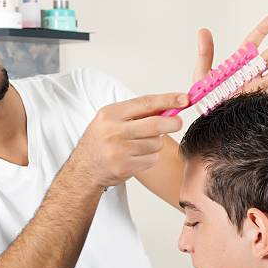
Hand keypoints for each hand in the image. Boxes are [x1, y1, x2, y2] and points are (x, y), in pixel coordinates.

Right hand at [67, 93, 187, 189]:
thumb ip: (137, 113)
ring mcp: (119, 150)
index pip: (145, 103)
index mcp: (111, 114)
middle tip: (177, 122)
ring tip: (141, 144)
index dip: (168, 100)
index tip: (184, 99)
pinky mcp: (125, 167)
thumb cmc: (101, 141)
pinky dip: (150, 157)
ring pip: (156, 143)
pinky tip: (137, 156)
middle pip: (156, 125)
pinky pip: (152, 158)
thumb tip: (168, 106)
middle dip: (172, 123)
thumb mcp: (111, 119)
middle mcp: (114, 131)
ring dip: (155, 143)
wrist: (83, 169)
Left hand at [193, 15, 267, 95]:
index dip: (262, 31)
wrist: (210, 123)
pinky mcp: (265, 103)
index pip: (252, 43)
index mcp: (238, 65)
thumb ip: (205, 53)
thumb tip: (203, 31)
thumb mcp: (201, 75)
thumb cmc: (205, 99)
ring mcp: (260, 89)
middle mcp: (252, 75)